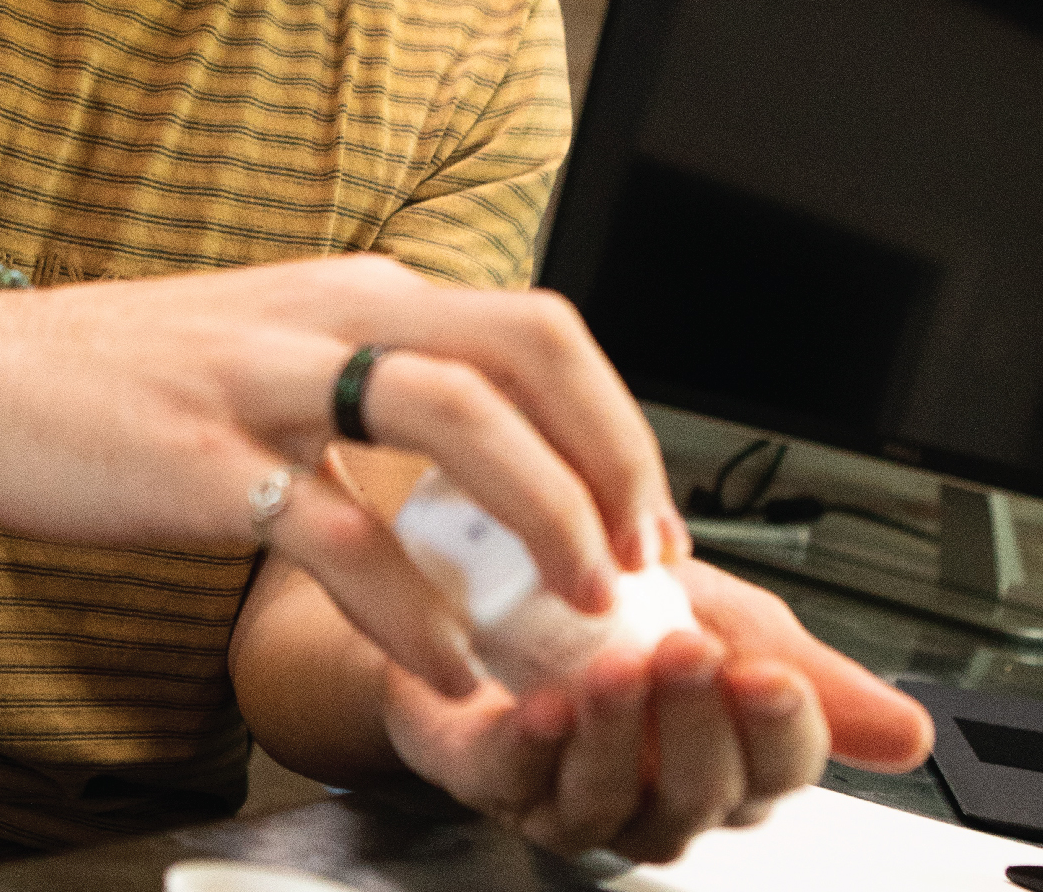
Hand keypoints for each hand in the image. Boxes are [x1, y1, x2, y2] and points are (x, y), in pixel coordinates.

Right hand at [0, 255, 684, 691]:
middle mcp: (331, 314)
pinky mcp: (209, 459)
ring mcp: (270, 379)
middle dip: (611, 456)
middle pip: (526, 349)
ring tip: (579, 607)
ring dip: (543, 515)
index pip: (534, 329)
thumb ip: (379, 393)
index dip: (614, 422)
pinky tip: (445, 663)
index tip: (643, 515)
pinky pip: (342, 532)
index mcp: (358, 291)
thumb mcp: (280, 353)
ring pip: (457, 415)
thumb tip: (489, 473)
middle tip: (641, 561)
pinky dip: (413, 607)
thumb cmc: (135, 376)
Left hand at [378, 560, 931, 862]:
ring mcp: (574, 797)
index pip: (782, 770)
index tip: (768, 673)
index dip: (783, 730)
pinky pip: (519, 780)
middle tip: (691, 652)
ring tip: (617, 671)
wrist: (476, 587)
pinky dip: (534, 746)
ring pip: (613, 798)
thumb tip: (908, 730)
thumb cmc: (599, 611)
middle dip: (701, 724)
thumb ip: (795, 659)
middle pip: (706, 793)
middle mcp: (656, 792)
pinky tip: (545, 705)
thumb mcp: (711, 609)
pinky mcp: (493, 777)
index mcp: (723, 755)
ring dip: (620, 734)